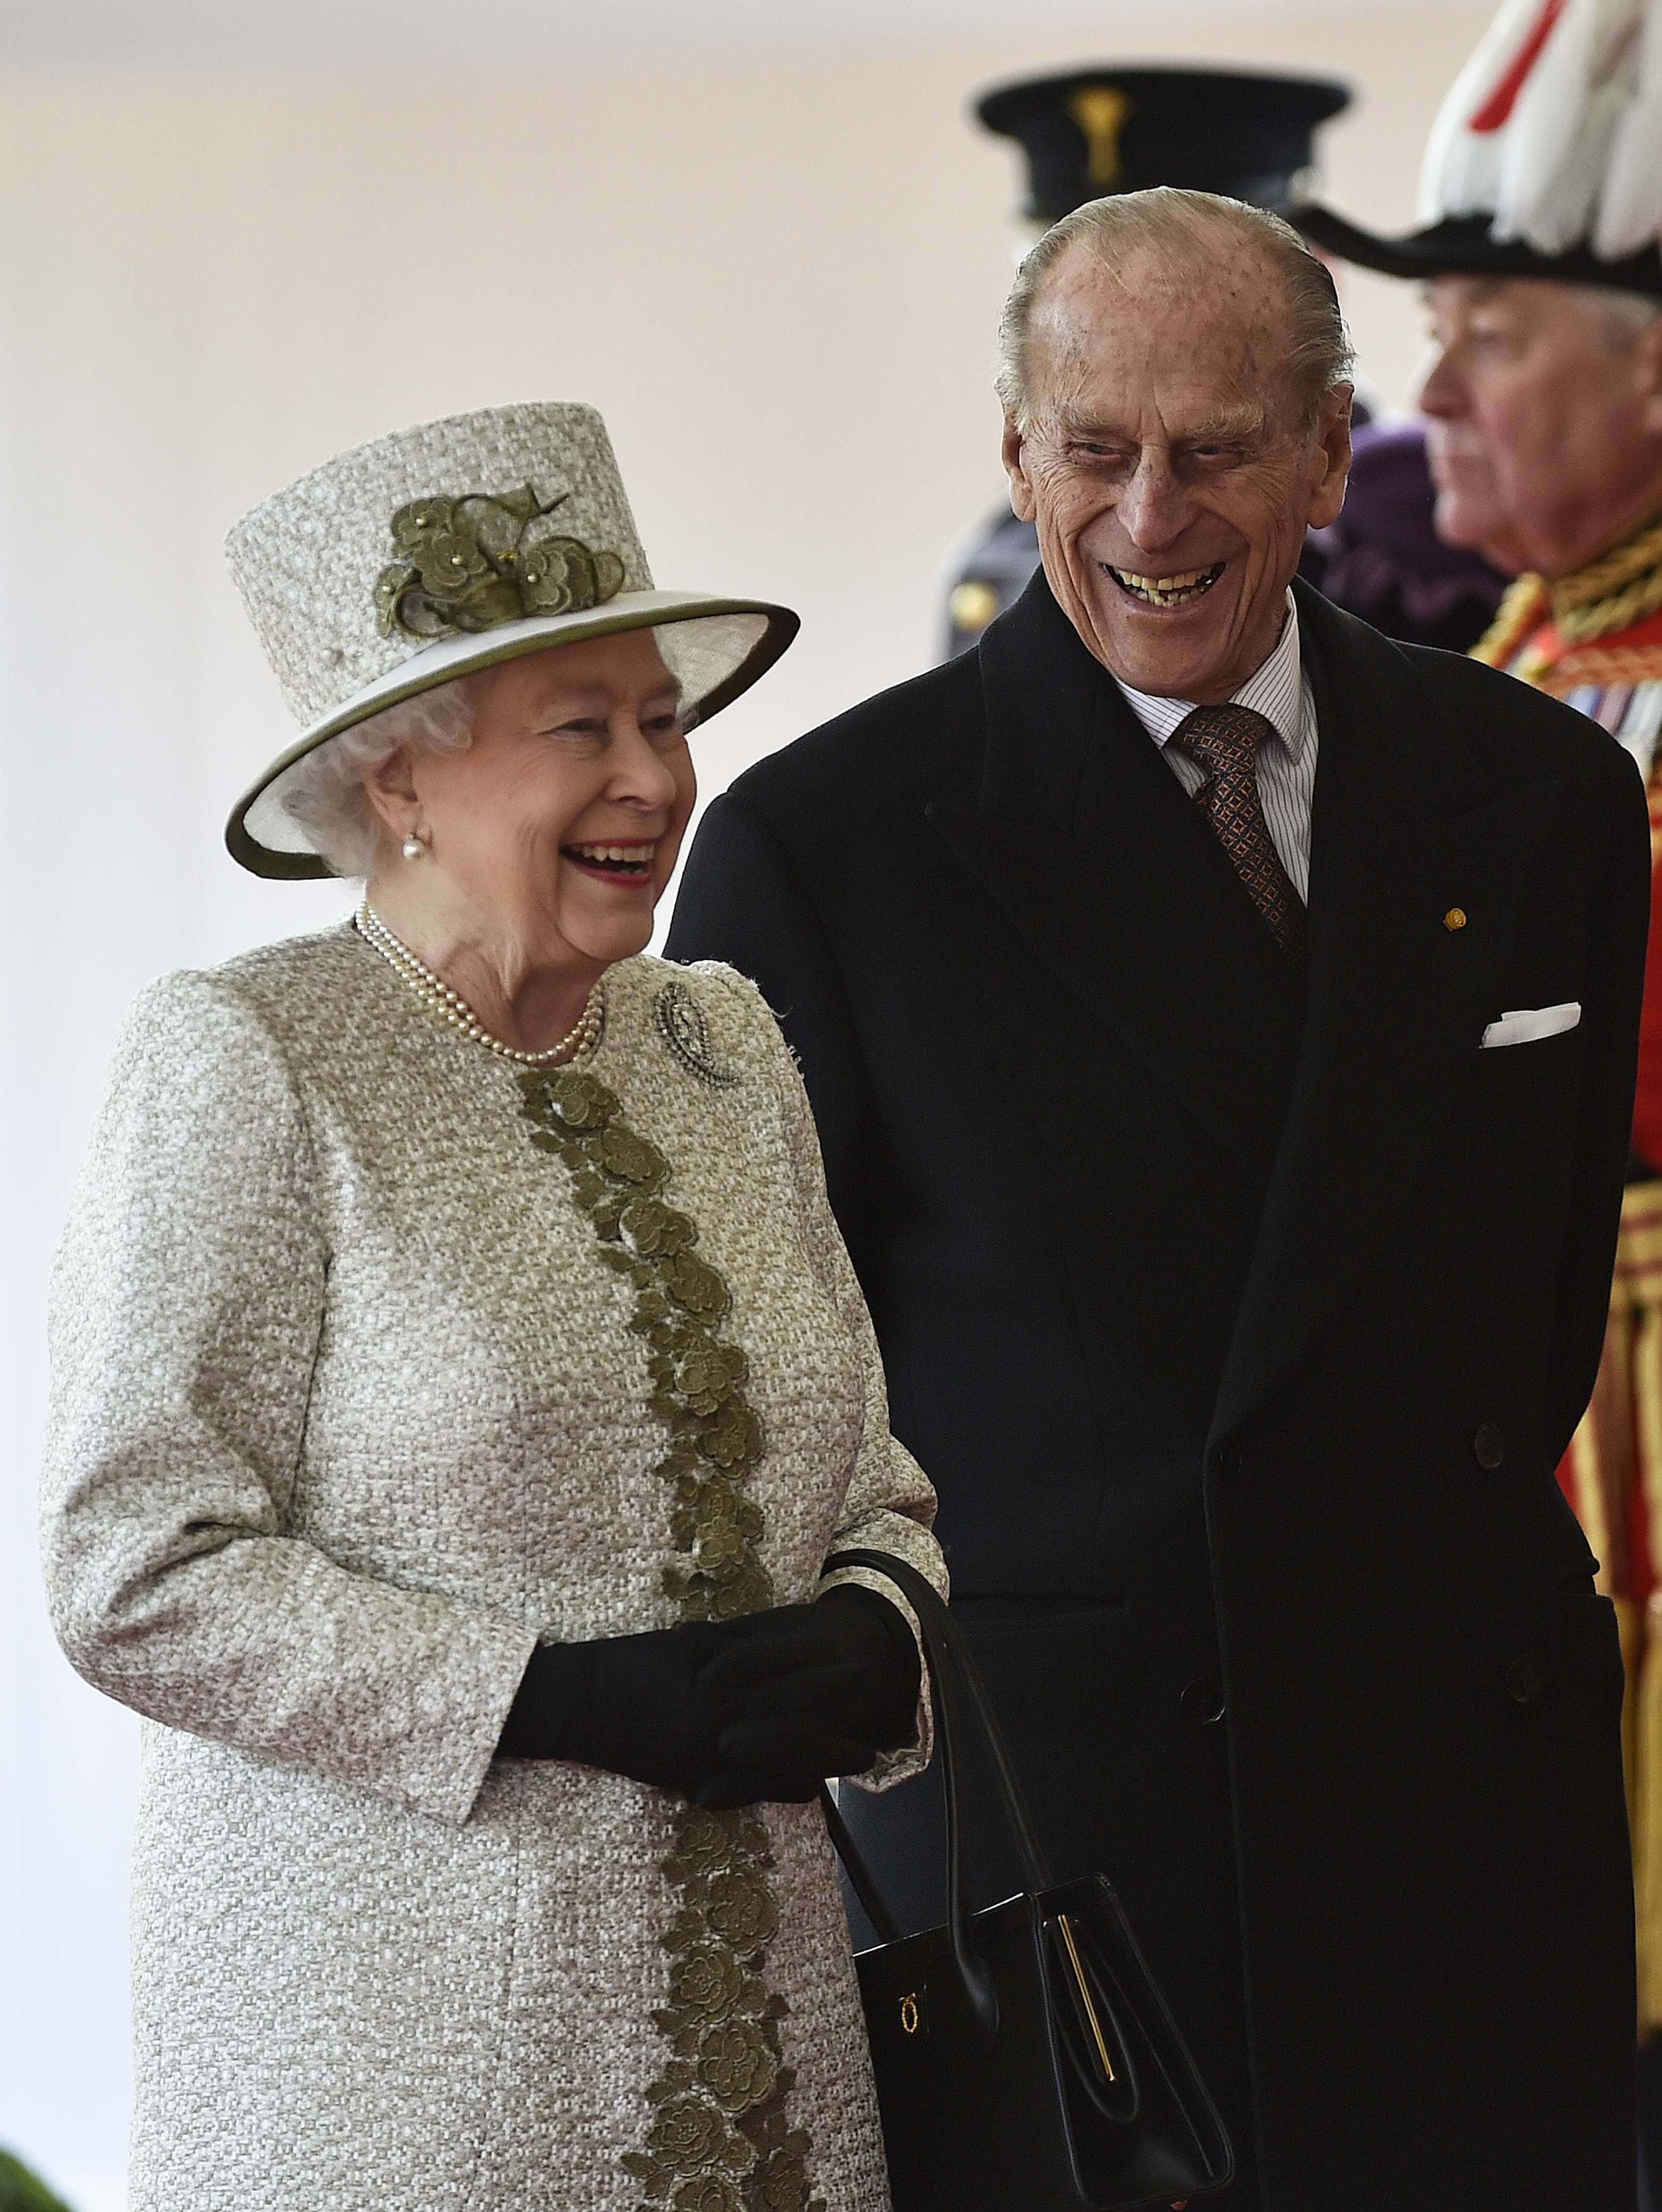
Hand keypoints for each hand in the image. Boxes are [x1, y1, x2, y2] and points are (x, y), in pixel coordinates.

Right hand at [496, 1587, 920, 1807]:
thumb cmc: (628, 1663)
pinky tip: (807, 1789)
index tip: (865, 1673)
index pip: (792, 1680)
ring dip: (824, 1760)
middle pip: (799, 1724)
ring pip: (782, 1761)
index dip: (832, 1680)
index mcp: (725, 1677)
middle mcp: (724, 1718)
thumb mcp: (686, 1643)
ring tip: (858, 1759)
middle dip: (841, 1726)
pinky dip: (782, 1788)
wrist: (580, 1701)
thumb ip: (734, 1644)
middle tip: (877, 1730)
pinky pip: (749, 1790)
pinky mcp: (692, 1777)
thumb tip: (783, 1632)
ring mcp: (709, 1752)